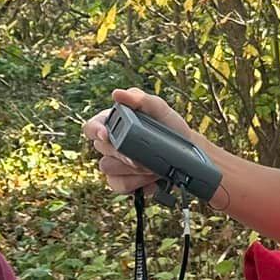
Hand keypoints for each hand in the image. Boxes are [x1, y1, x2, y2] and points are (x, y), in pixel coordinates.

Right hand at [83, 88, 201, 197]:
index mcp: (114, 123)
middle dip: (122, 151)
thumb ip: (141, 99)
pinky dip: (136, 182)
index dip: (95, 130)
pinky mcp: (122, 182)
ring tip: (151, 163)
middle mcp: (111, 144)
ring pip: (108, 168)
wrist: (188, 155)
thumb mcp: (160, 109)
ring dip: (131, 167)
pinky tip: (150, 177)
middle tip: (142, 153)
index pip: (91, 127)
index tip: (106, 134)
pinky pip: (119, 185)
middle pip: (101, 148)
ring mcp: (115, 165)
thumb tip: (118, 94)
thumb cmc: (171, 128)